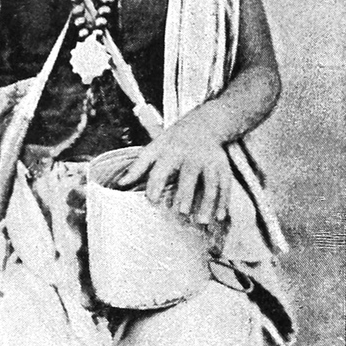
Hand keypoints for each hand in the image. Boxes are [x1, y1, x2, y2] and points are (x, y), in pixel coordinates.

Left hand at [117, 111, 230, 225]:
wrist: (203, 124)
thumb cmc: (173, 142)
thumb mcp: (154, 148)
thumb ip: (138, 166)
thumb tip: (120, 184)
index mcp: (171, 151)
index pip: (162, 168)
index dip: (156, 184)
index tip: (153, 200)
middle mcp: (191, 156)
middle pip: (189, 175)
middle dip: (186, 193)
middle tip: (182, 213)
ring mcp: (209, 161)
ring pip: (210, 182)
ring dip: (208, 202)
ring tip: (202, 221)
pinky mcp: (222, 167)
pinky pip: (225, 185)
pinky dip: (224, 201)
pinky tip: (220, 217)